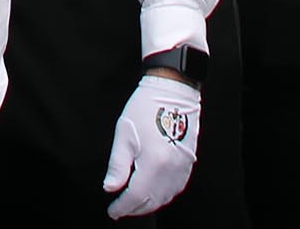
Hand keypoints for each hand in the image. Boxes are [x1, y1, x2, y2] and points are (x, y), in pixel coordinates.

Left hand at [102, 71, 201, 216]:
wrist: (173, 89)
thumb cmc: (146, 106)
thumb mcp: (124, 134)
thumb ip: (117, 165)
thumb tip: (110, 187)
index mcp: (154, 161)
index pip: (137, 195)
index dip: (123, 206)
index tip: (113, 211)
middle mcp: (171, 168)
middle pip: (152, 200)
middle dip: (135, 208)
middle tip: (120, 208)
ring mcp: (183, 166)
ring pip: (166, 197)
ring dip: (149, 203)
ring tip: (134, 202)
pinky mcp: (189, 162)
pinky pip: (176, 188)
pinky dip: (163, 195)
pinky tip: (153, 191)